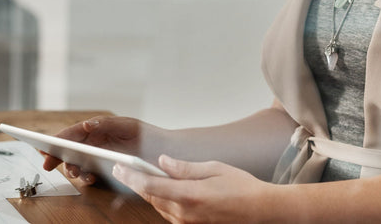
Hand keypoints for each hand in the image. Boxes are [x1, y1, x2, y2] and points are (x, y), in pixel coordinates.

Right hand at [41, 116, 165, 186]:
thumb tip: (86, 123)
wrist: (163, 152)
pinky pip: (89, 174)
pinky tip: (88, 178)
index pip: (73, 132)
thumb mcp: (127, 125)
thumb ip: (106, 124)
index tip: (46, 144)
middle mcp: (95, 142)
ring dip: (71, 168)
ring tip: (74, 171)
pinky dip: (85, 177)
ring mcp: (98, 157)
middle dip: (57, 155)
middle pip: (70, 149)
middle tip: (48, 163)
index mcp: (97, 128)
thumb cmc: (145, 134)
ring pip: (77, 163)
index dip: (58, 138)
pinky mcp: (104, 170)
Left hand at [113, 155, 276, 223]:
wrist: (260, 211)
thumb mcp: (214, 168)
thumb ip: (185, 167)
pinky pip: (169, 214)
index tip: (119, 168)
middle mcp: (185, 213)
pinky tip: (160, 191)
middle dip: (135, 183)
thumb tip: (162, 162)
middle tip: (122, 169)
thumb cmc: (241, 187)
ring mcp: (188, 223)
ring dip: (148, 192)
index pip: (151, 186)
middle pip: (151, 197)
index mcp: (190, 195)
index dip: (131, 176)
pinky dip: (161, 201)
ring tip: (138, 177)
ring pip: (158, 206)